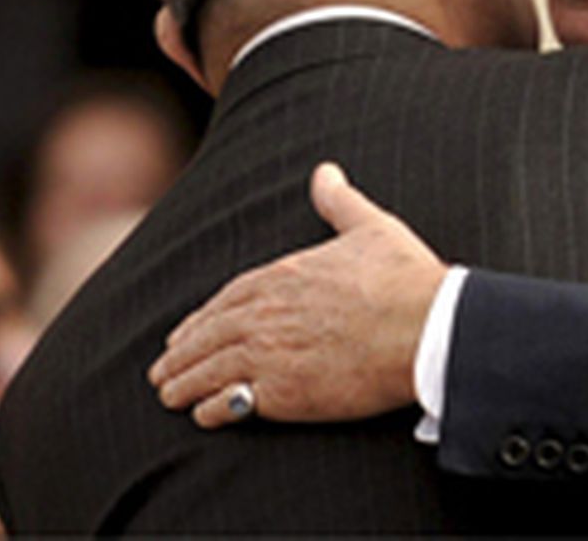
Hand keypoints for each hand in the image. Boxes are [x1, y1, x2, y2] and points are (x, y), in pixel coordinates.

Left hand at [147, 162, 447, 426]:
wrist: (425, 327)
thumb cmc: (403, 277)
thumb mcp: (370, 227)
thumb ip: (340, 202)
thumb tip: (325, 172)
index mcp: (282, 276)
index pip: (226, 299)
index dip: (201, 318)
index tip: (183, 331)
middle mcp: (265, 314)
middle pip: (208, 335)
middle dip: (181, 353)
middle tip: (162, 370)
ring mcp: (269, 354)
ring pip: (209, 370)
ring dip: (185, 384)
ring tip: (170, 395)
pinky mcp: (283, 393)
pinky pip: (231, 404)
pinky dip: (212, 410)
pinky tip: (204, 416)